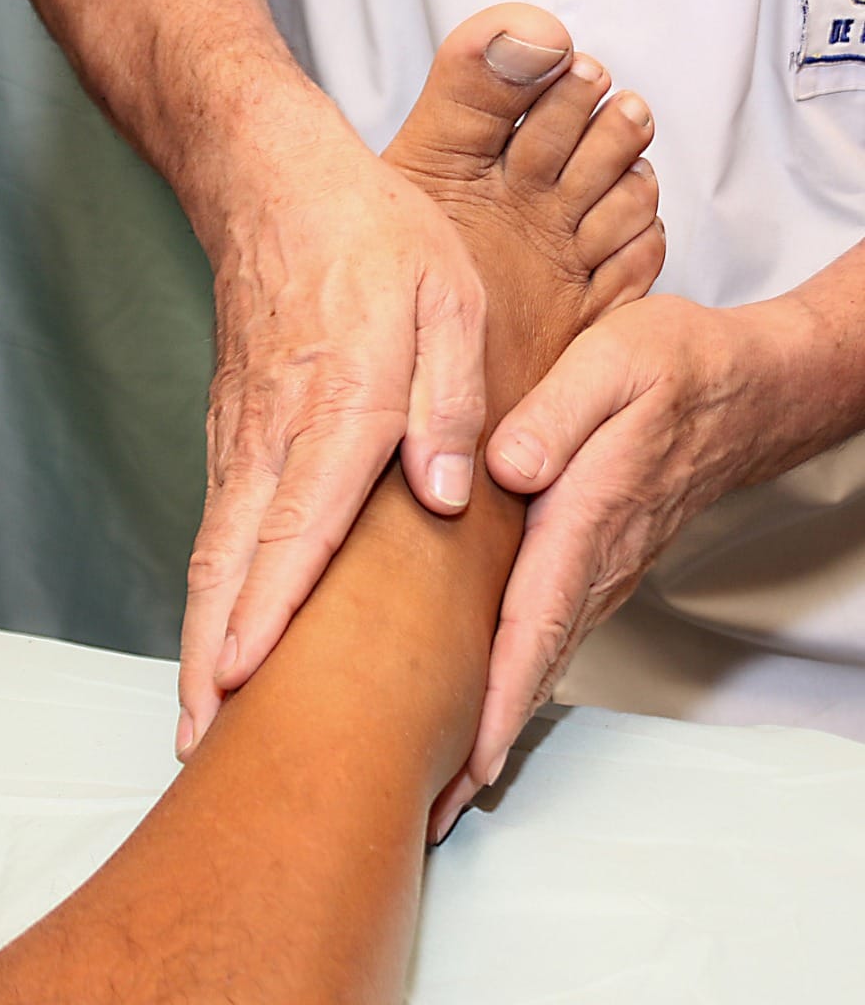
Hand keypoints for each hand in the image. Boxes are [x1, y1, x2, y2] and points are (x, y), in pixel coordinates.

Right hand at [177, 116, 487, 757]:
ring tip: (198, 711)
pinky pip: (218, 518)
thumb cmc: (374, 238)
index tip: (246, 677)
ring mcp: (243, 430)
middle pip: (236, 558)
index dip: (275, 606)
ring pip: (215, 547)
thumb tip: (448, 494)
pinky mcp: (233, 426)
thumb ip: (448, 399)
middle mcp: (279, 430)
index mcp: (343, 401)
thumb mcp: (448, 299)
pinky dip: (212, 584)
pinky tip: (215, 623)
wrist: (278, 183)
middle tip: (202, 737)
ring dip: (203, 632)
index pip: (304, 521)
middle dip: (215, 653)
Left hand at [428, 292, 803, 839]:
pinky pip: (554, 635)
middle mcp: (596, 562)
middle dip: (482, 742)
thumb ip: (556, 416)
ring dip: (496, 722)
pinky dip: (519, 682)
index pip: (533, 622)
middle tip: (429, 811)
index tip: (462, 768)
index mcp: (587, 516)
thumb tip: (505, 469)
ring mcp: (605, 570)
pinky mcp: (604, 562)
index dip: (495, 698)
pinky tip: (490, 703)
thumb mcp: (612, 365)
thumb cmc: (675, 370)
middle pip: (533, 666)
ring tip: (444, 783)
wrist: (747, 390)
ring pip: (544, 659)